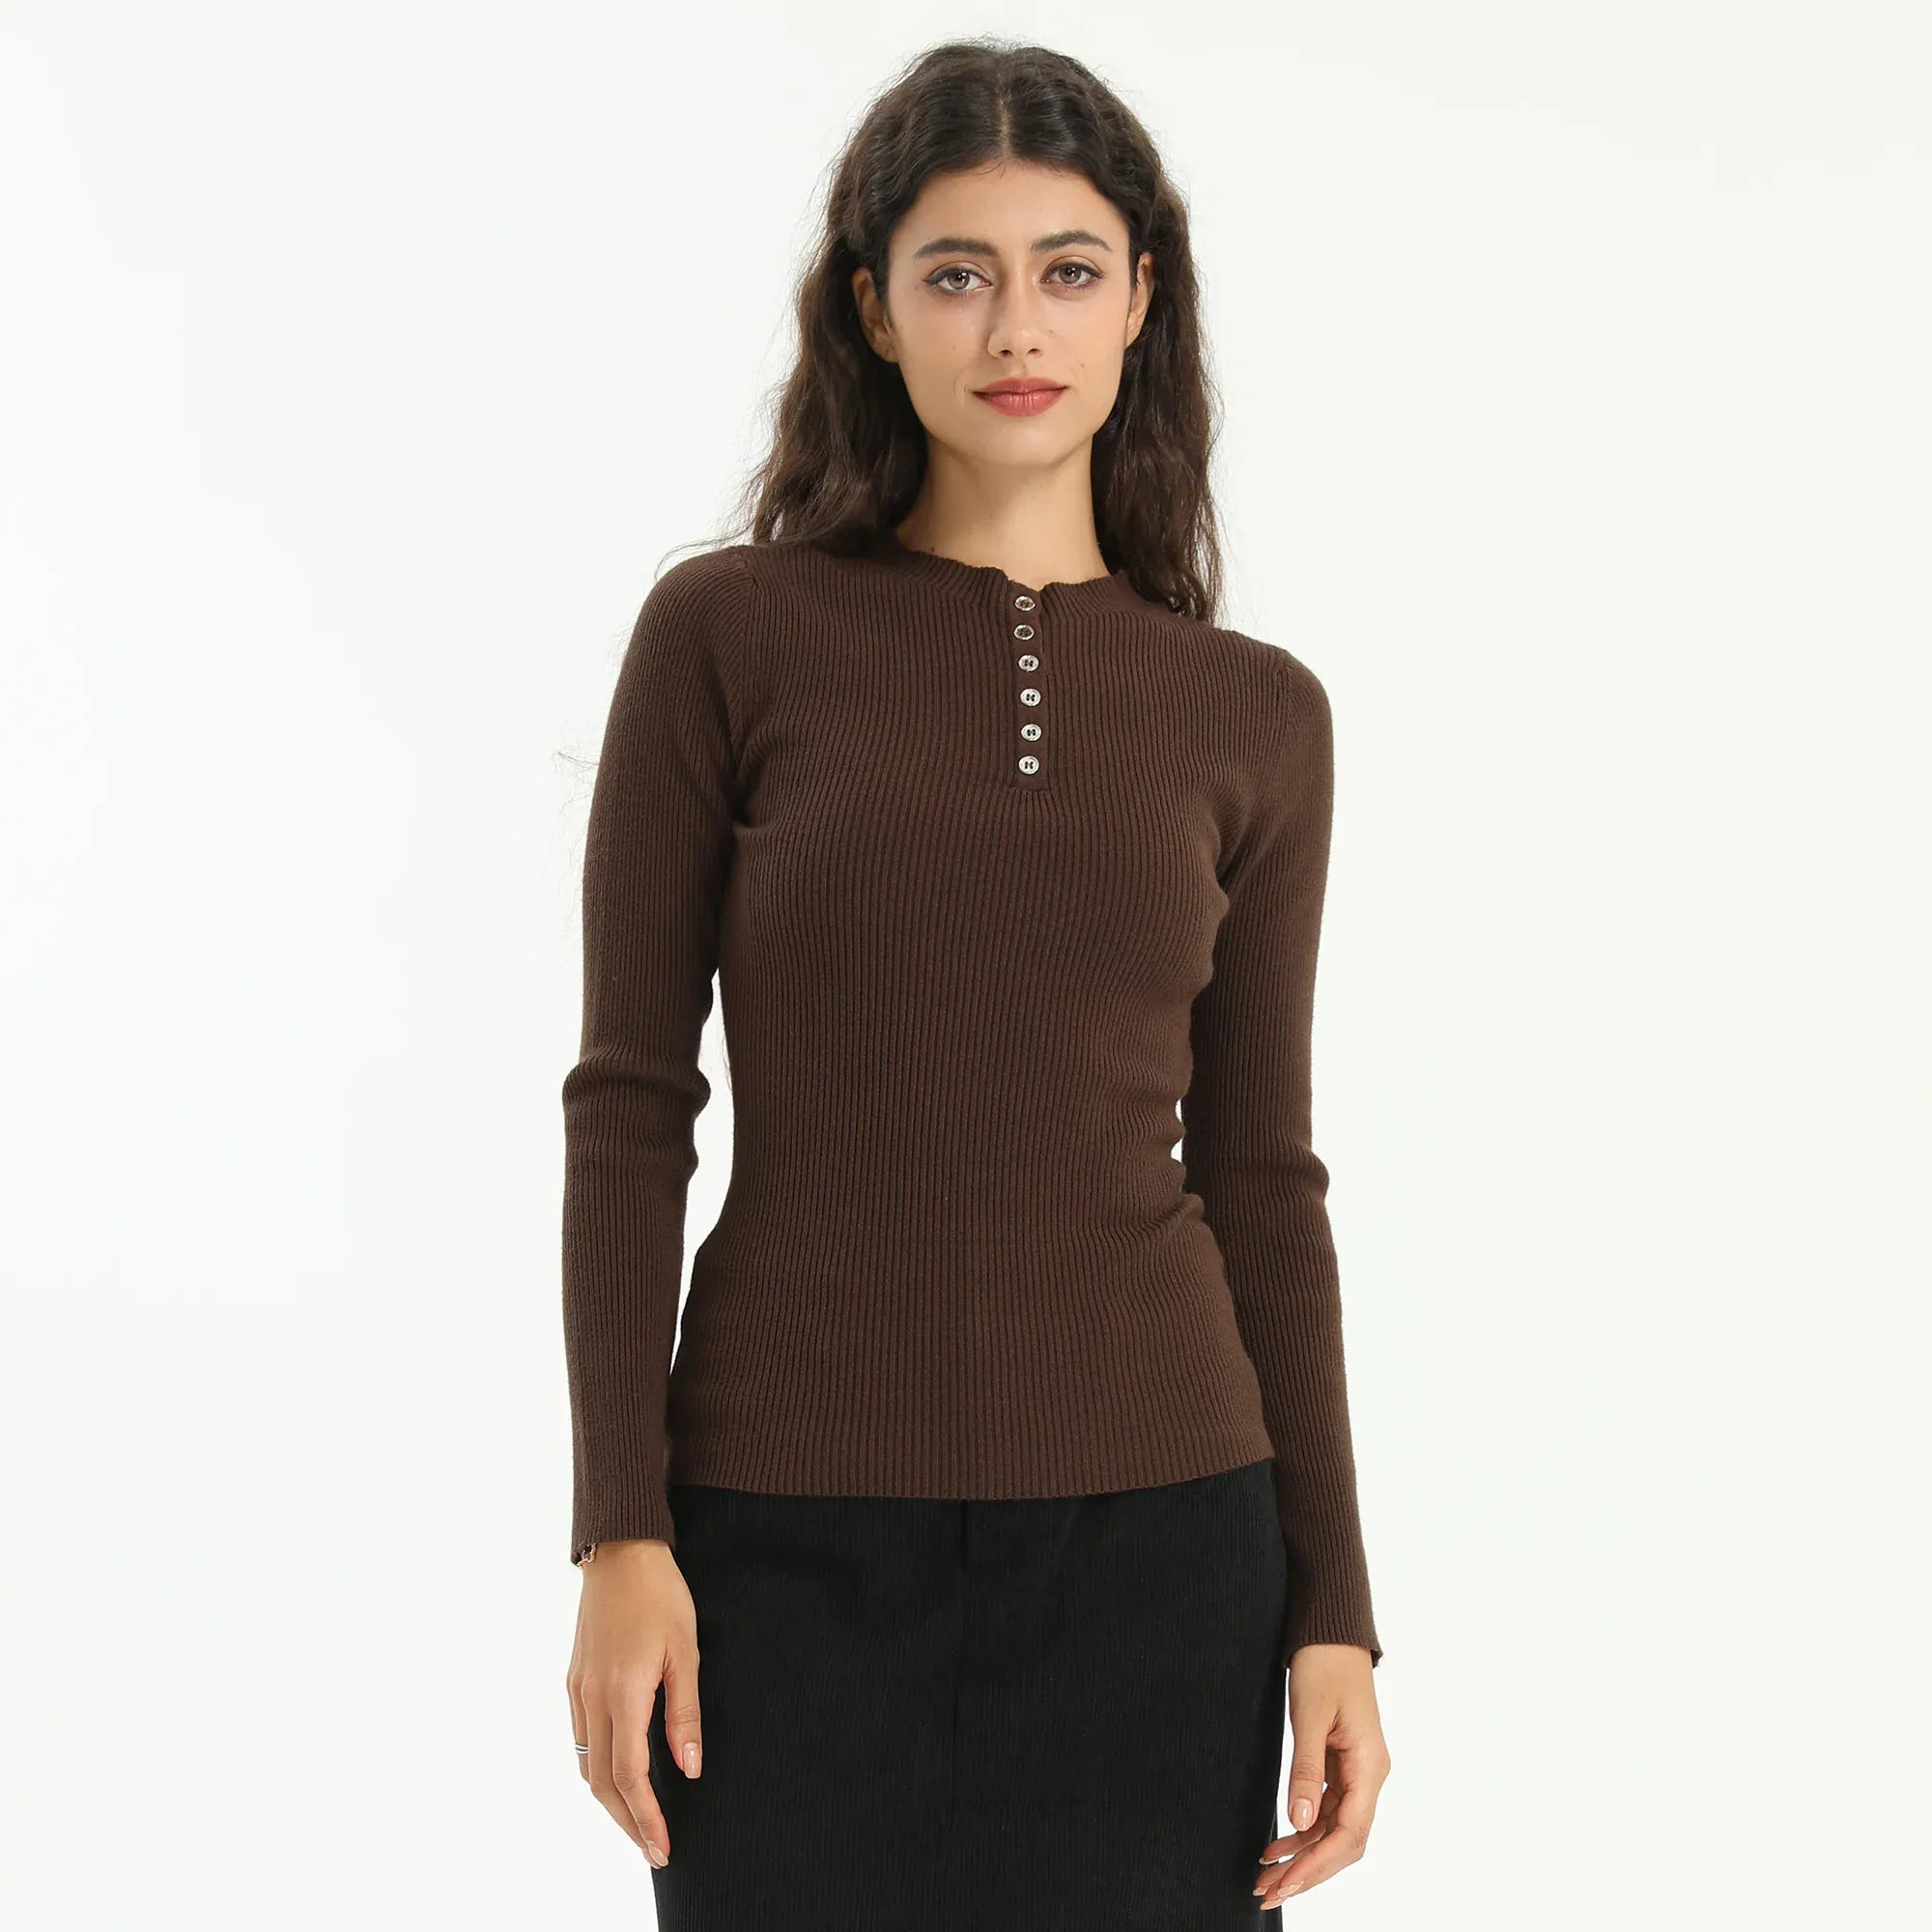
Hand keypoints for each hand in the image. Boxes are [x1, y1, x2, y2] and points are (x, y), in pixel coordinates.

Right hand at [565, 1539, 703, 1866]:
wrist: (620, 1551)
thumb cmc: (661, 1595)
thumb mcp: (687, 1651)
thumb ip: (686, 1713)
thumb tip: (690, 1768)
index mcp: (622, 1692)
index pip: (629, 1776)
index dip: (645, 1818)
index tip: (663, 1847)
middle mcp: (591, 1698)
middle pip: (601, 1783)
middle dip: (627, 1822)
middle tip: (654, 1850)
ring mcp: (577, 1691)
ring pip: (585, 1765)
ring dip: (610, 1801)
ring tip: (639, 1823)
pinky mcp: (573, 1681)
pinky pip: (580, 1740)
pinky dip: (597, 1769)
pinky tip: (618, 1776)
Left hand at [1253, 1644, 1388, 1908]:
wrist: (1331, 1631)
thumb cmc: (1323, 1665)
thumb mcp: (1309, 1716)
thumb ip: (1306, 1770)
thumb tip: (1301, 1824)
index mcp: (1370, 1766)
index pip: (1349, 1833)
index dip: (1318, 1864)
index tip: (1286, 1883)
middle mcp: (1369, 1775)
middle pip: (1344, 1842)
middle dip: (1309, 1871)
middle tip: (1268, 1892)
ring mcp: (1357, 1772)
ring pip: (1334, 1830)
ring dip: (1303, 1856)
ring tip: (1266, 1876)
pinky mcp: (1342, 1765)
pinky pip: (1326, 1810)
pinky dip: (1302, 1831)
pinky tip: (1276, 1845)